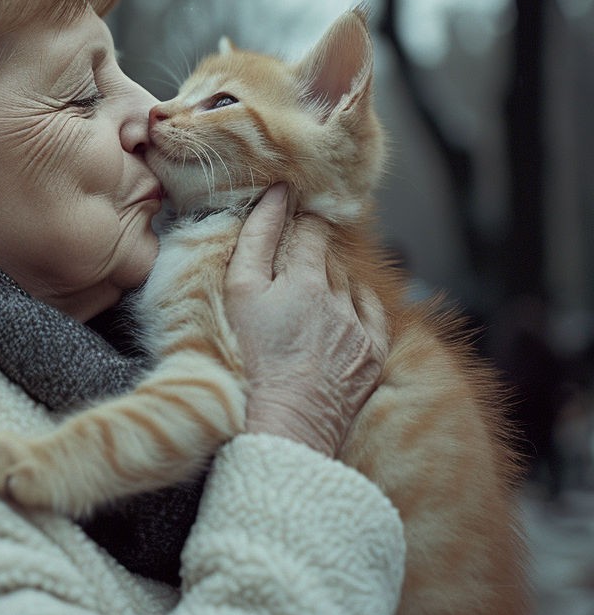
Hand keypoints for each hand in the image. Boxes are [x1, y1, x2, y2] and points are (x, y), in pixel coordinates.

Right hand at [223, 183, 388, 456]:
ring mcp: (361, 328)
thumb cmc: (252, 358)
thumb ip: (258, 237)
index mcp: (307, 278)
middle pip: (331, 259)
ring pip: (351, 286)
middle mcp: (341, 297)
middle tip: (288, 271)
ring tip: (307, 302)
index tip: (288, 227)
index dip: (299, 224)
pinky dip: (359, 310)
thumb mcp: (240, 291)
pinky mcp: (374, 356)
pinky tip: (340, 317)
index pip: (311, 231)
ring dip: (333, 285)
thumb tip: (278, 192)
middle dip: (312, 257)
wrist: (286, 422)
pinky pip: (374, 317)